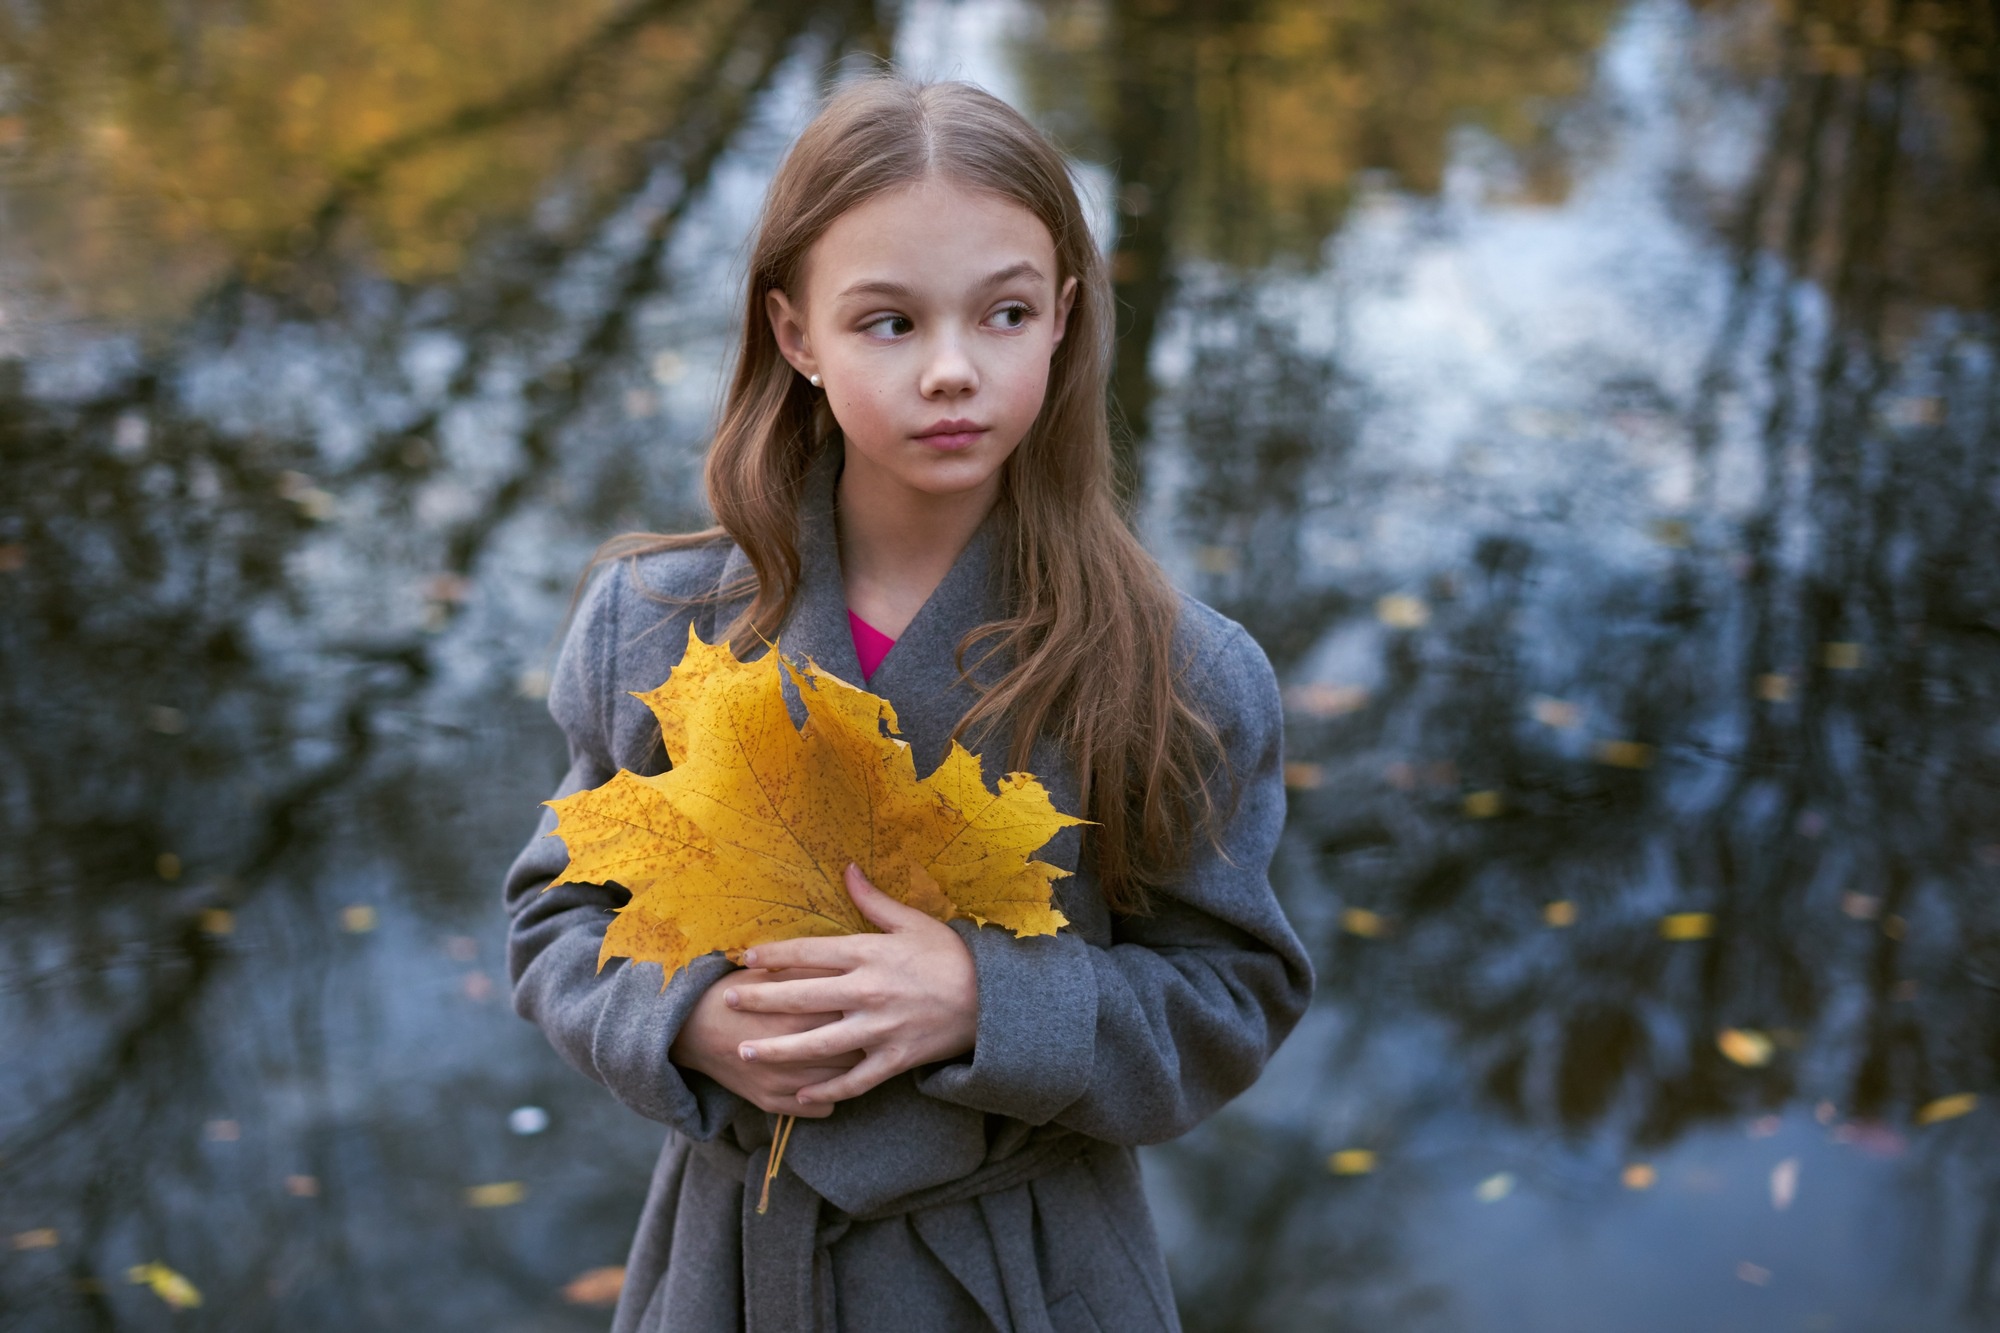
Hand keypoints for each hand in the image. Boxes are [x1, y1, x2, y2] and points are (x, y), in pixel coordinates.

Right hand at [669, 965, 856, 1117]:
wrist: (690, 1028)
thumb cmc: (735, 993)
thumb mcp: (770, 974)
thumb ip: (812, 972)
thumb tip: (851, 969)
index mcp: (794, 1016)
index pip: (849, 1016)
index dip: (861, 1008)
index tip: (866, 1002)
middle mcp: (790, 1054)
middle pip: (852, 1052)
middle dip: (862, 1039)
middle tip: (865, 1028)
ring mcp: (781, 1084)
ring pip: (840, 1083)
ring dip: (849, 1069)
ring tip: (850, 1051)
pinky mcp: (772, 1103)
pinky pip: (821, 1109)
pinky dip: (828, 1096)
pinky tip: (825, 1078)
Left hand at [725, 864, 978, 1106]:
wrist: (993, 999)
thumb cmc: (951, 954)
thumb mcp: (913, 921)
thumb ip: (873, 901)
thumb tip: (847, 868)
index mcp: (870, 954)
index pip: (809, 953)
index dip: (774, 955)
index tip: (744, 959)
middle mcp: (868, 992)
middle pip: (802, 996)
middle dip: (761, 1000)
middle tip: (727, 1003)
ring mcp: (880, 1028)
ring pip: (818, 1043)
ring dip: (779, 1049)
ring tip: (746, 1052)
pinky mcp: (895, 1058)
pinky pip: (854, 1080)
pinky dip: (826, 1090)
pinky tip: (799, 1094)